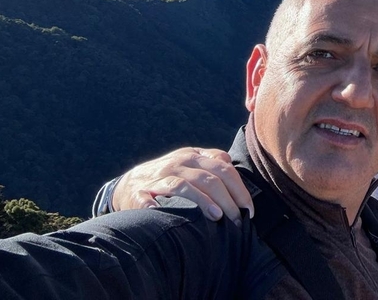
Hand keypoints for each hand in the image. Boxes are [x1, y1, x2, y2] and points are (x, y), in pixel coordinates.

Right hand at [111, 147, 253, 221]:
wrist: (129, 184)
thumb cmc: (171, 178)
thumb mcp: (192, 166)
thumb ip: (215, 170)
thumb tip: (241, 191)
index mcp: (194, 156)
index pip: (223, 167)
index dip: (239, 189)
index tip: (248, 210)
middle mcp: (178, 163)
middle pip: (209, 177)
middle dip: (228, 199)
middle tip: (238, 220)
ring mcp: (158, 177)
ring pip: (186, 185)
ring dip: (203, 201)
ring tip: (217, 217)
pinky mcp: (139, 193)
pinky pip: (150, 199)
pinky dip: (160, 207)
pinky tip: (173, 217)